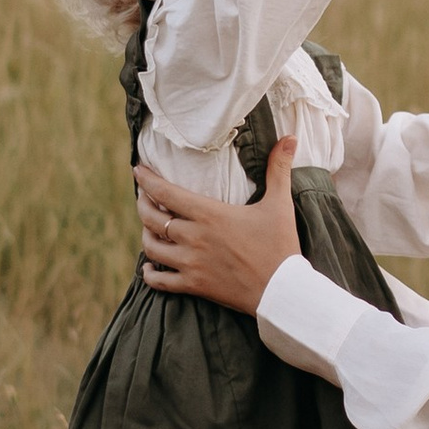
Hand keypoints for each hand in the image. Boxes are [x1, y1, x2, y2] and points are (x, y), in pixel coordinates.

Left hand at [138, 140, 304, 310]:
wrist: (283, 291)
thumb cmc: (280, 245)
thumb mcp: (280, 204)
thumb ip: (278, 168)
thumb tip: (290, 138)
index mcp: (209, 214)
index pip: (166, 193)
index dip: (147, 180)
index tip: (137, 171)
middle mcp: (194, 237)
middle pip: (151, 218)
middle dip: (142, 204)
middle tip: (142, 197)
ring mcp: (191, 263)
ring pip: (151, 248)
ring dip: (146, 235)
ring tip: (148, 228)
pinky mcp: (194, 285)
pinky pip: (160, 281)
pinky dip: (150, 274)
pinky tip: (149, 269)